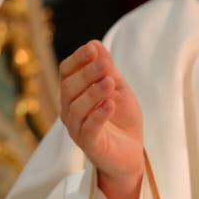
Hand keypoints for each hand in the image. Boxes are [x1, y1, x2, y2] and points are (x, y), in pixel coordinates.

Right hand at [60, 40, 142, 198]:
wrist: (131, 154)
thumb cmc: (123, 121)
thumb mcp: (119, 91)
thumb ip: (108, 71)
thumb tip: (96, 44)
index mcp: (74, 94)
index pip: (67, 72)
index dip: (78, 59)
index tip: (93, 49)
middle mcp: (70, 110)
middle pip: (69, 87)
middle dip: (87, 74)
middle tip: (104, 65)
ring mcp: (77, 128)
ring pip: (77, 107)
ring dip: (93, 93)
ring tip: (110, 83)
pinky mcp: (89, 144)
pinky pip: (89, 128)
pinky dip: (99, 115)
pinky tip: (110, 105)